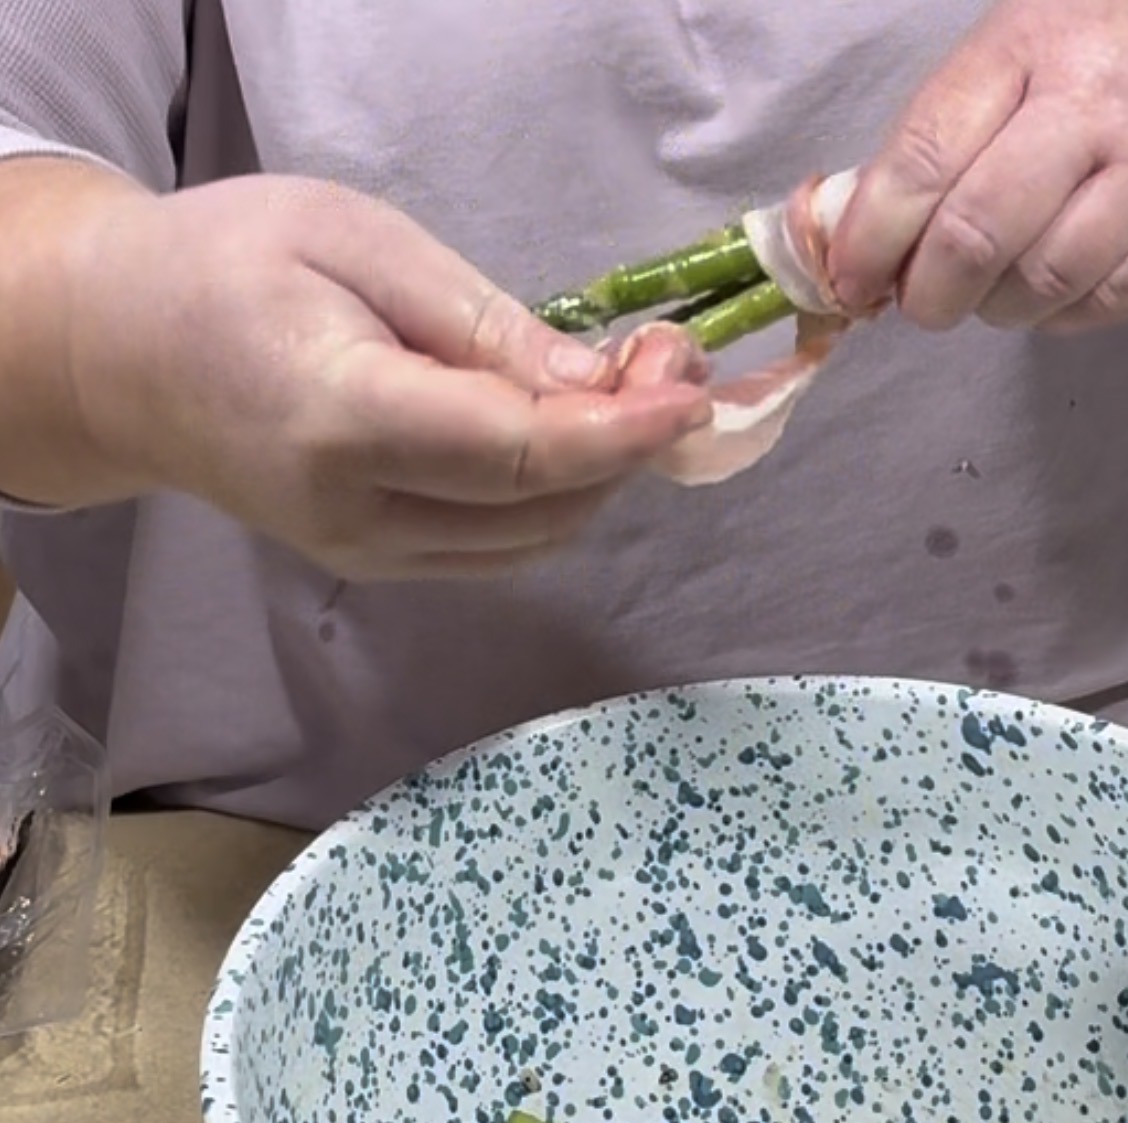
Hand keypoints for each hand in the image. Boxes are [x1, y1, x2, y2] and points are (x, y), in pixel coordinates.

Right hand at [56, 174, 709, 578]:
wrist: (124, 359)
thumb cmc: (228, 268)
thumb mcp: (357, 242)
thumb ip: (479, 323)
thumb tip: (593, 382)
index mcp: (342, 420)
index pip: (516, 453)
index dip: (620, 433)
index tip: (690, 393)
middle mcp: (356, 514)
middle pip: (539, 509)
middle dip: (626, 447)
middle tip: (665, 362)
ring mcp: (364, 554)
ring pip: (530, 542)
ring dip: (598, 477)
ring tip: (622, 391)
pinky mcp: (374, 564)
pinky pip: (497, 547)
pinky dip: (553, 500)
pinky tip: (566, 436)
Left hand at [827, 0, 1127, 333]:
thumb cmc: (1127, 48)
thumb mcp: (1027, 48)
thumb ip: (943, 132)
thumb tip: (853, 229)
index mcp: (1032, 46)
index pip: (922, 159)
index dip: (869, 239)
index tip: (848, 279)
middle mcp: (1096, 106)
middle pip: (975, 236)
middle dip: (926, 293)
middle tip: (918, 303)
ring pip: (1040, 283)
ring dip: (995, 309)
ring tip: (992, 290)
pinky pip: (1103, 305)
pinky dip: (1060, 315)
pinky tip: (1055, 287)